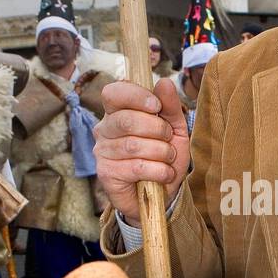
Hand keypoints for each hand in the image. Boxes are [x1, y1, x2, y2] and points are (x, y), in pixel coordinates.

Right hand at [94, 77, 190, 225]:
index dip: (136, 96)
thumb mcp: (175, 129)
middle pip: (126, 120)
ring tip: (169, 159)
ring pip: (133, 146)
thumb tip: (164, 83)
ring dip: (161, 152)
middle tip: (168, 139)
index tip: (157, 106)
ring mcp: (101, 152)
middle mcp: (104, 129)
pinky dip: (158, 171)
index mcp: (117, 111)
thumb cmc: (165, 157)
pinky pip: (135, 167)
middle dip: (157, 129)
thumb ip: (171, 106)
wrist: (163, 194)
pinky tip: (164, 174)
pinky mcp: (106, 173)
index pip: (113, 92)